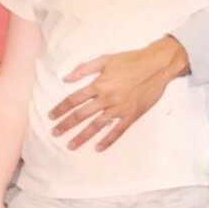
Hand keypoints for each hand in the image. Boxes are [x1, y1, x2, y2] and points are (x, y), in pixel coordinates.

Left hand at [49, 37, 188, 150]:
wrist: (158, 65)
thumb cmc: (130, 60)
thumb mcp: (104, 59)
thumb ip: (83, 69)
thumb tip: (65, 78)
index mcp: (98, 85)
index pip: (73, 100)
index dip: (61, 108)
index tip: (50, 116)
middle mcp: (106, 99)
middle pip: (81, 115)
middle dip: (66, 125)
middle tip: (54, 133)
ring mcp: (120, 109)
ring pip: (97, 126)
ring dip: (82, 137)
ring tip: (70, 145)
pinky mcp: (132, 115)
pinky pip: (118, 131)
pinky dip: (107, 140)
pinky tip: (98, 148)